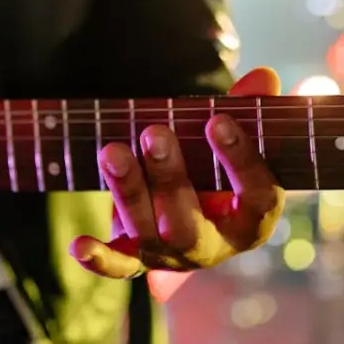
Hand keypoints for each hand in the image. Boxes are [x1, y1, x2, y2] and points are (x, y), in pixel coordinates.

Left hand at [71, 67, 284, 277]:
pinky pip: (119, 266)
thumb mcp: (235, 135)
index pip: (257, 197)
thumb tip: (264, 77)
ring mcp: (172, 255)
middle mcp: (213, 246)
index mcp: (251, 220)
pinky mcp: (138, 258)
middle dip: (170, 178)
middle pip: (190, 225)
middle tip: (154, 134)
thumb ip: (251, 108)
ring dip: (129, 192)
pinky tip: (79, 245)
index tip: (217, 120)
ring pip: (150, 235)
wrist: (191, 202)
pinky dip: (100, 258)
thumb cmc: (218, 162)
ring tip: (112, 152)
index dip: (241, 160)